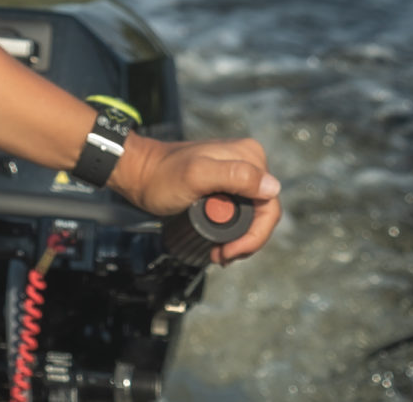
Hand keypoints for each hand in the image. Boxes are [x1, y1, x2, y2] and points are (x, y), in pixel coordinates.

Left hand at [110, 133, 281, 263]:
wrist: (138, 174)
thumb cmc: (162, 177)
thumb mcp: (197, 176)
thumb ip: (234, 176)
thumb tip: (273, 187)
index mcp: (250, 156)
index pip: (269, 204)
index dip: (254, 235)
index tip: (228, 251)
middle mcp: (249, 161)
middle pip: (263, 213)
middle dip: (246, 241)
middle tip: (220, 256)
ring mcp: (238, 173)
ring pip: (253, 217)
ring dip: (239, 240)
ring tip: (217, 253)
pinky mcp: (226, 185)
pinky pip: (241, 214)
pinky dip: (233, 232)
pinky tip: (218, 244)